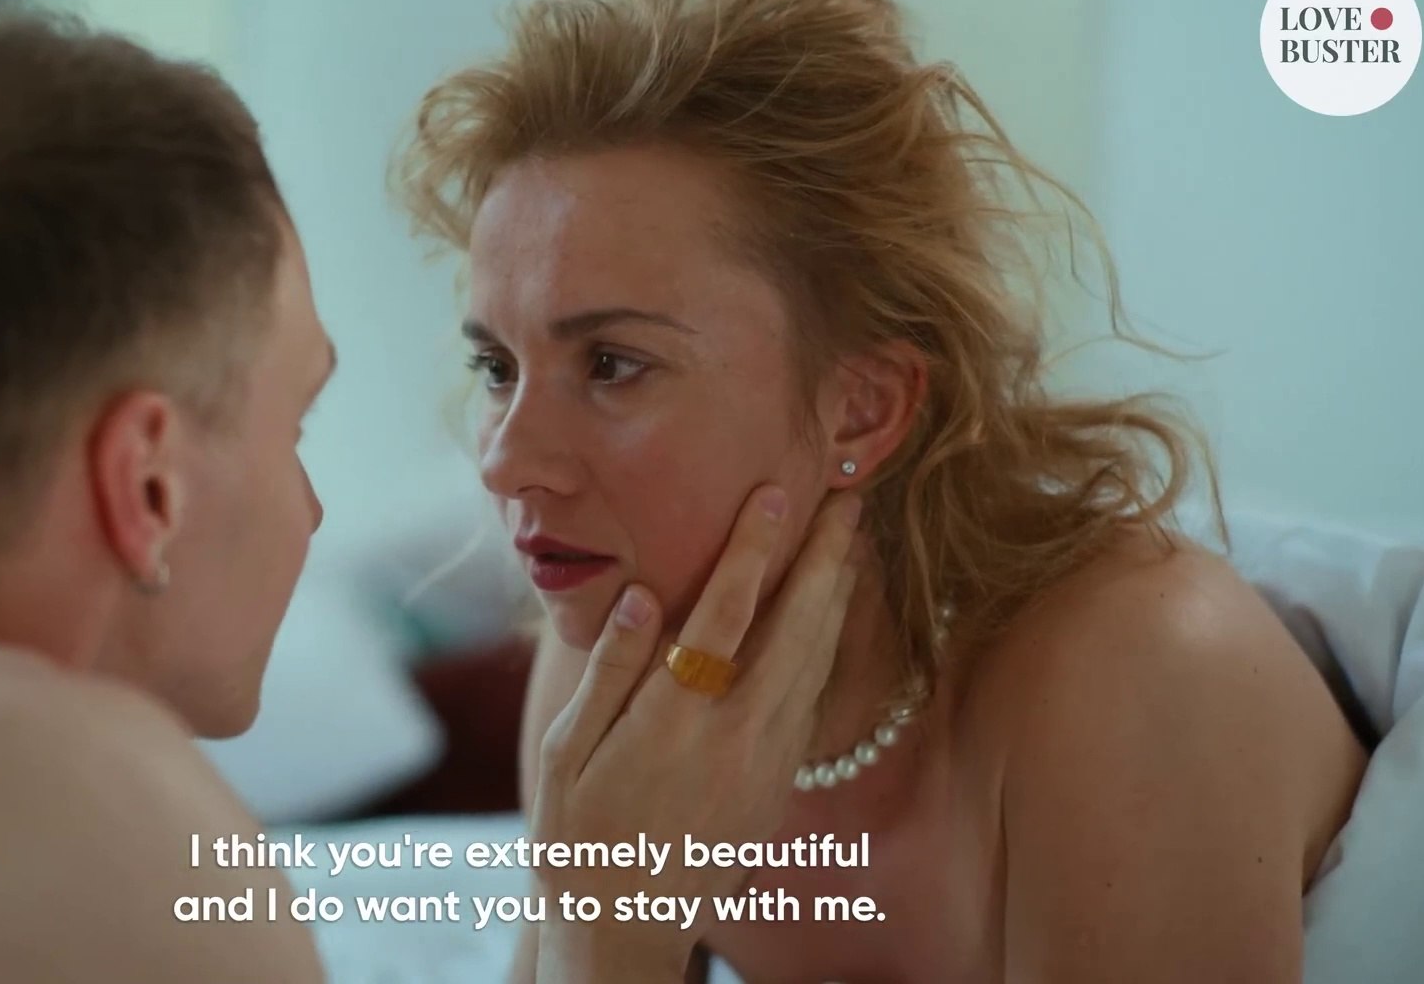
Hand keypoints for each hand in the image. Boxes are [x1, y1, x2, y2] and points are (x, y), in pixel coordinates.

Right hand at [529, 486, 863, 978]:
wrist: (624, 927)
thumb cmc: (580, 833)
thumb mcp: (570, 751)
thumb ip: (611, 671)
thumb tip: (644, 596)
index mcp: (673, 721)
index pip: (725, 615)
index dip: (754, 551)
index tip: (777, 496)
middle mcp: (732, 736)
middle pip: (796, 629)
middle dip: (825, 559)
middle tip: (849, 500)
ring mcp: (765, 762)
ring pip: (815, 661)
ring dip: (837, 596)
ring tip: (853, 541)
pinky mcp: (778, 782)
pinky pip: (812, 697)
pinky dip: (828, 645)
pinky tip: (831, 614)